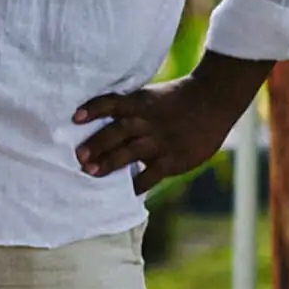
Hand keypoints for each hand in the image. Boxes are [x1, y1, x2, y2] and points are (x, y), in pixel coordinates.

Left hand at [75, 62, 263, 191]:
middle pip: (118, 131)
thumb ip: (129, 108)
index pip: (112, 103)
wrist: (214, 100)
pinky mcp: (173, 159)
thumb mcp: (150, 96)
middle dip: (97, 143)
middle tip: (79, 156)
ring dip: (110, 162)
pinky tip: (125, 192)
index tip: (75, 118)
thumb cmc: (176, 99)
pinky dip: (137, 184)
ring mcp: (161, 141)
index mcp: (140, 103)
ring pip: (131, 152)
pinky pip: (152, 175)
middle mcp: (148, 121)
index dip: (93, 109)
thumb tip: (99, 120)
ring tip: (91, 171)